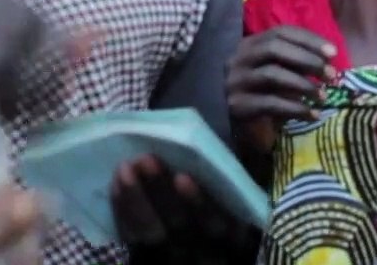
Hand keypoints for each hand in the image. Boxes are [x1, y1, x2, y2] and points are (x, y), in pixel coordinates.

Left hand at [110, 155, 254, 259]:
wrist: (200, 207)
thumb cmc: (228, 183)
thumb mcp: (251, 170)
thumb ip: (254, 149)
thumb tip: (260, 127)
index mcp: (233, 229)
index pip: (218, 222)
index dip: (200, 202)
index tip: (183, 177)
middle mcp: (203, 244)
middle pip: (181, 225)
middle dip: (161, 192)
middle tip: (146, 159)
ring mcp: (174, 249)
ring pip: (152, 232)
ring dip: (137, 198)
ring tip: (126, 167)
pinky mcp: (149, 248)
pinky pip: (132, 234)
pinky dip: (123, 208)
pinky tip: (116, 181)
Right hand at [226, 26, 336, 153]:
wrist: (241, 128)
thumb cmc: (266, 95)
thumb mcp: (280, 72)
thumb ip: (297, 62)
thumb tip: (328, 58)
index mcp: (249, 45)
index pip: (280, 32)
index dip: (308, 40)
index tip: (333, 53)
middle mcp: (238, 59)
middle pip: (273, 48)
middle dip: (307, 59)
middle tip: (331, 75)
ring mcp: (235, 82)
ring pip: (271, 74)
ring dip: (303, 84)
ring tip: (323, 96)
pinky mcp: (237, 106)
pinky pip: (271, 103)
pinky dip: (296, 108)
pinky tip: (313, 115)